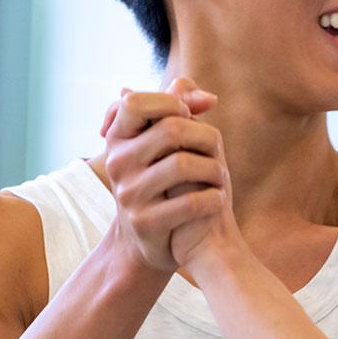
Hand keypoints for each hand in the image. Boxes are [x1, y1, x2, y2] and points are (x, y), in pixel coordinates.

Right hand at [99, 77, 226, 273]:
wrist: (148, 240)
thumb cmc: (163, 181)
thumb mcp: (164, 144)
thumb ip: (182, 110)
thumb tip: (209, 98)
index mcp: (117, 138)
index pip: (135, 102)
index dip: (169, 103)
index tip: (188, 116)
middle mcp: (117, 163)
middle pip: (171, 129)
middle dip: (206, 137)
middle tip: (217, 151)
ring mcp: (129, 194)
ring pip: (183, 164)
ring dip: (214, 170)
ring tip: (220, 177)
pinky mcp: (145, 223)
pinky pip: (191, 203)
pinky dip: (213, 199)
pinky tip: (218, 199)